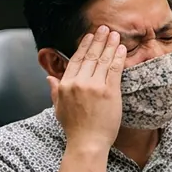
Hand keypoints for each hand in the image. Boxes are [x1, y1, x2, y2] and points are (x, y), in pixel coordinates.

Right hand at [47, 26, 125, 151]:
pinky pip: (115, 70)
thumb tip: (49, 78)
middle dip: (98, 40)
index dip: (84, 46)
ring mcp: (94, 86)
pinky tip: (122, 49)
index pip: (76, 60)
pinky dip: (118, 57)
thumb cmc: (74, 129)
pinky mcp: (109, 92)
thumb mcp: (58, 108)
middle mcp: (79, 82)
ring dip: (110, 45)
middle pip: (90, 56)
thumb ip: (55, 91)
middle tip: (104, 29)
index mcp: (66, 84)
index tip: (89, 36)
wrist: (87, 143)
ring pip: (103, 60)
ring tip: (114, 35)